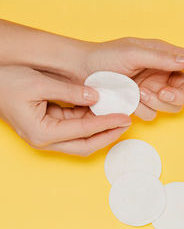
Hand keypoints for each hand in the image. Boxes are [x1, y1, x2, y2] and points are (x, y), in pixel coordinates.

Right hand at [0, 66, 131, 155]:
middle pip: (85, 145)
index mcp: (42, 132)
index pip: (84, 131)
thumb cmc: (7, 82)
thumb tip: (97, 97)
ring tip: (119, 116)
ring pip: (82, 140)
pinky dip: (90, 122)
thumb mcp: (40, 83)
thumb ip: (70, 91)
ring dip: (101, 130)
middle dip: (108, 135)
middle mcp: (45, 140)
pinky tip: (103, 110)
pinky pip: (75, 129)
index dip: (107, 123)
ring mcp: (46, 136)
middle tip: (127, 122)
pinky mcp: (49, 129)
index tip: (125, 117)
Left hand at [80, 37, 183, 120]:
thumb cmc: (103, 57)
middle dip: (176, 95)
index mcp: (163, 55)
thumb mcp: (133, 54)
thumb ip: (162, 58)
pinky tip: (128, 100)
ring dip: (158, 103)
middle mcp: (161, 72)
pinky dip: (143, 110)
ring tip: (137, 93)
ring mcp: (153, 88)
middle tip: (161, 93)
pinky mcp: (142, 103)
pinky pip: (153, 114)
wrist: (78, 72)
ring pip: (172, 105)